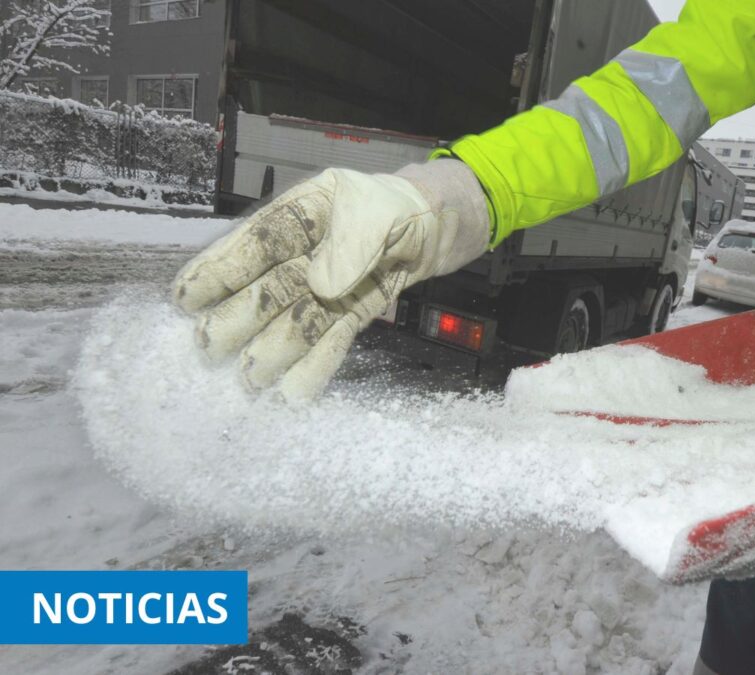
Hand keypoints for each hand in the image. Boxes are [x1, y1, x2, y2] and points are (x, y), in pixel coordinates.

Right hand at [172, 161, 490, 400]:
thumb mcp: (380, 209)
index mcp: (306, 213)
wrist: (446, 224)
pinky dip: (315, 365)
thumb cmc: (407, 205)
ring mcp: (331, 284)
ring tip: (248, 381)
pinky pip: (331, 338)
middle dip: (239, 319)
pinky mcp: (354, 311)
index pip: (256, 242)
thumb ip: (353, 242)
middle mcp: (311, 252)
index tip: (186, 297)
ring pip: (296, 319)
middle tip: (207, 349)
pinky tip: (294, 392)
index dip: (220, 269)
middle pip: (268, 288)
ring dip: (273, 351)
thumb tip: (321, 284)